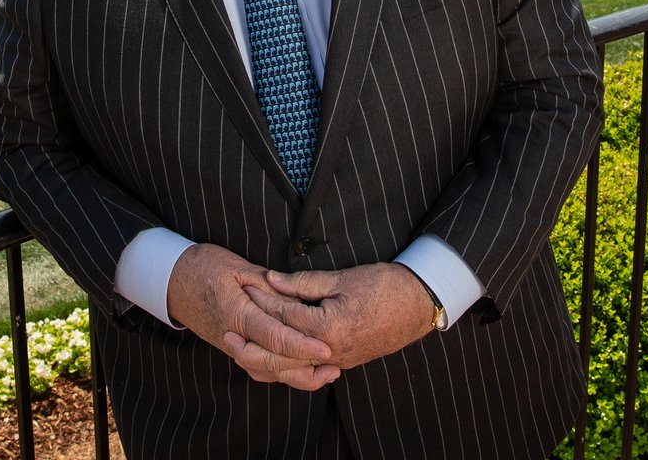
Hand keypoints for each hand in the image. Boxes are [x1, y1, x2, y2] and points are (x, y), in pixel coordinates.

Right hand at [166, 243, 340, 390]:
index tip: (325, 348)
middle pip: (272, 362)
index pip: (274, 336)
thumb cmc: (204, 266)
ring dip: (295, 376)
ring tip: (324, 372)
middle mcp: (233, 336)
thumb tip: (294, 296)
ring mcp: (230, 345)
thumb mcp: (236, 266)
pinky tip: (298, 369)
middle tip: (334, 364)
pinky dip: (278, 373)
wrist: (172, 280)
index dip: (302, 345)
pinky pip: (256, 368)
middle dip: (305, 367)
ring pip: (264, 371)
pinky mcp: (230, 347)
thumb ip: (266, 283)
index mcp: (237, 313)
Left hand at [238, 263, 433, 369]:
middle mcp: (329, 351)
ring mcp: (337, 361)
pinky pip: (307, 369)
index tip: (243, 286)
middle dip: (253, 337)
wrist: (417, 305)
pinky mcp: (343, 363)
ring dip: (265, 356)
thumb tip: (272, 279)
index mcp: (327, 328)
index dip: (261, 298)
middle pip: (280, 349)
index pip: (283, 315)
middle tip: (229, 325)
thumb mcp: (342, 278)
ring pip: (291, 366)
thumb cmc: (383, 286)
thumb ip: (304, 283)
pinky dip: (288, 364)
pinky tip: (275, 357)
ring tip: (243, 344)